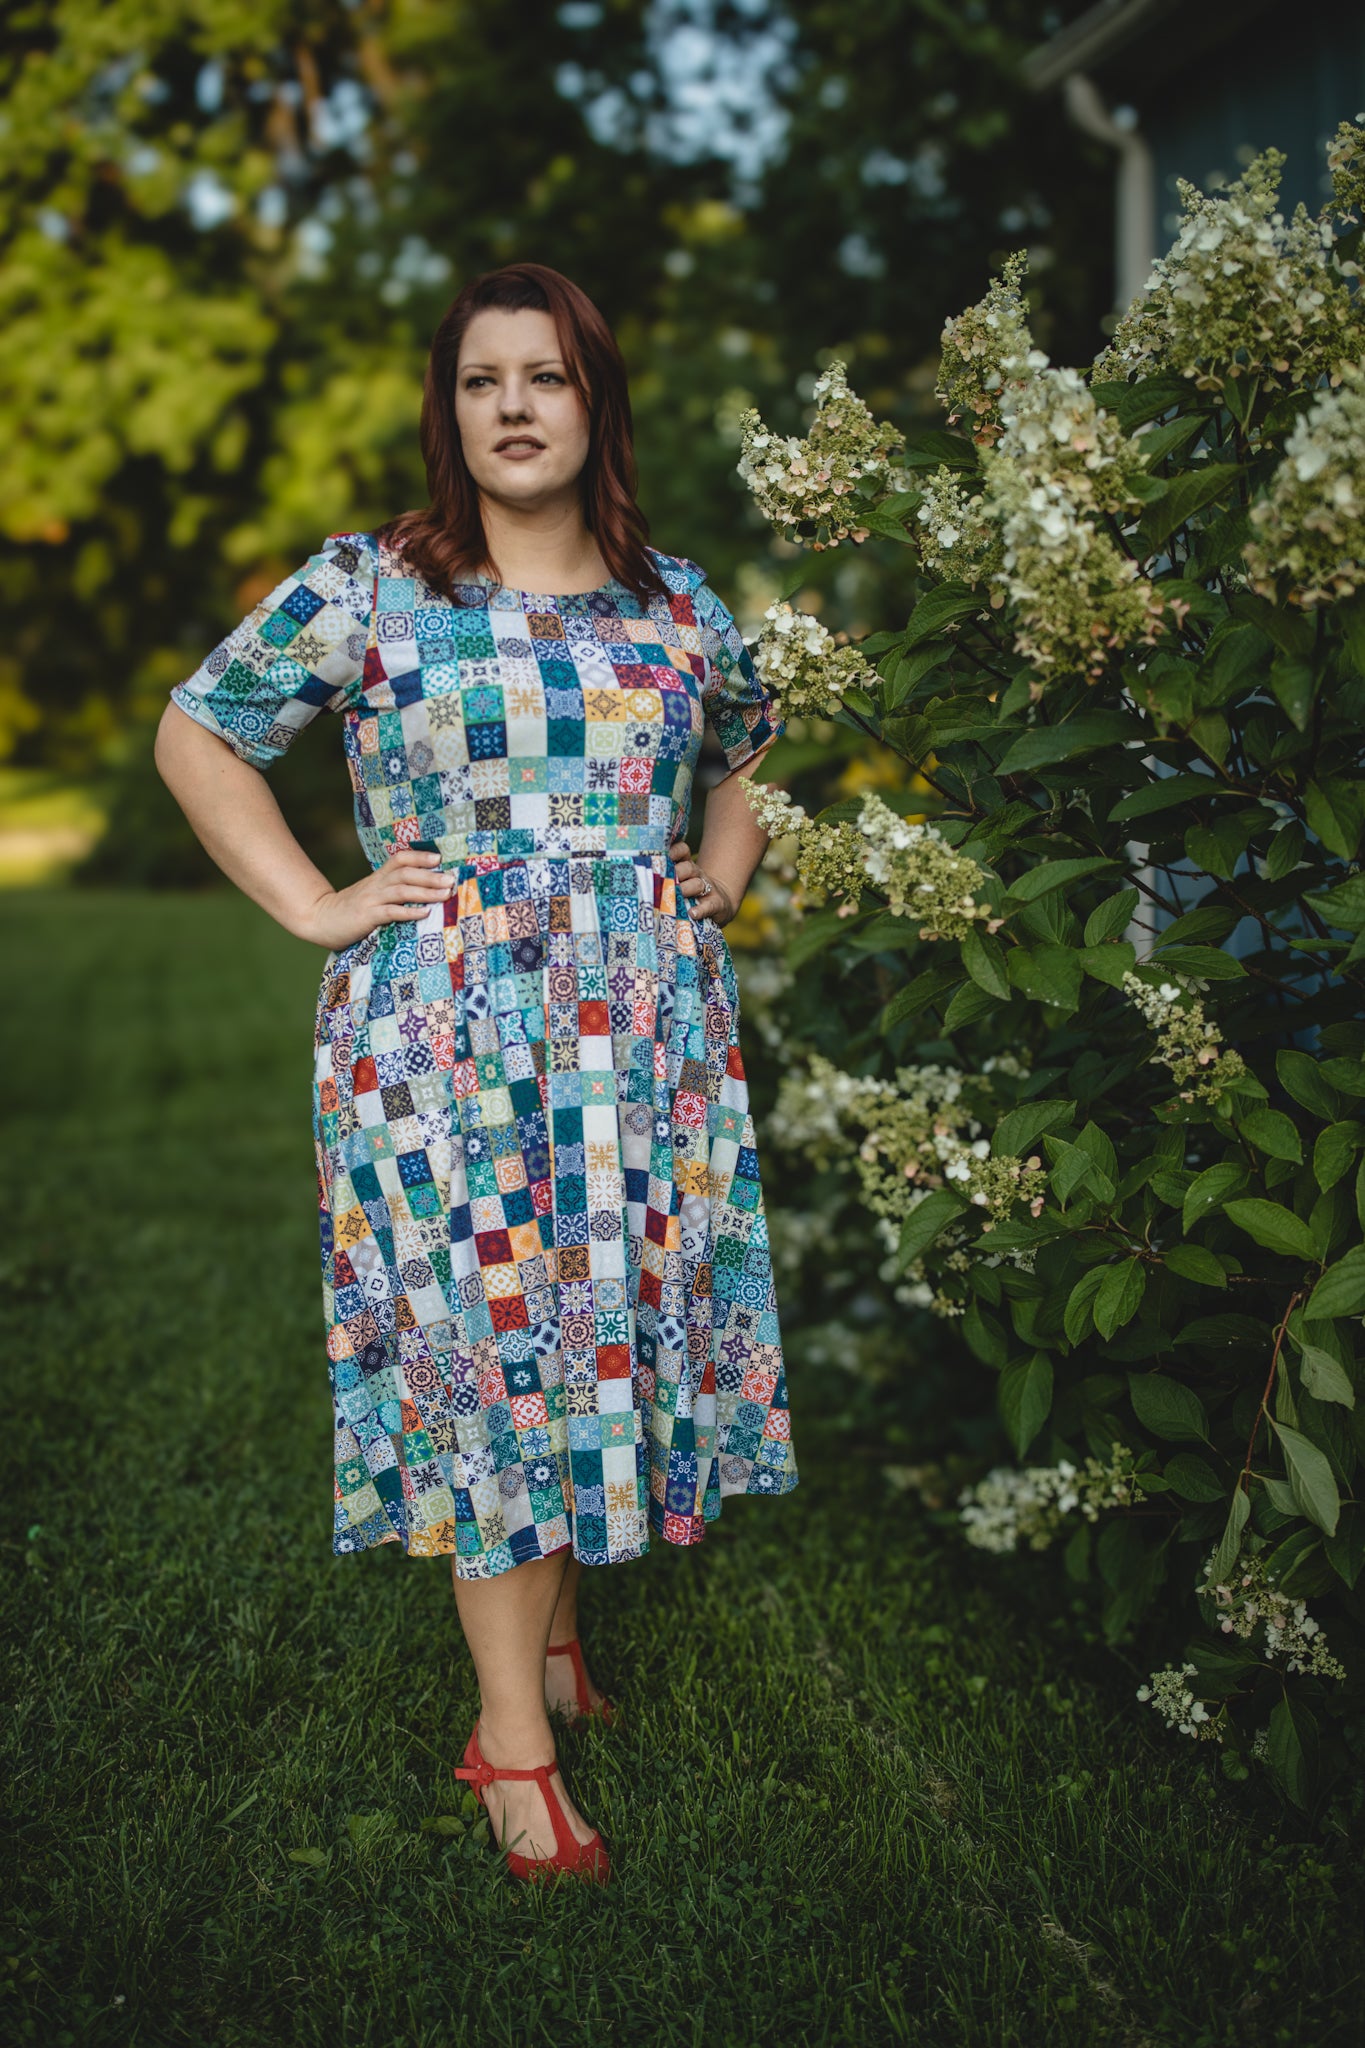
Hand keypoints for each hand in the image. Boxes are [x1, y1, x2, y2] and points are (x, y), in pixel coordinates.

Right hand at [298, 848, 453, 950]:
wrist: (321, 919)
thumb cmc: (351, 909)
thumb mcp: (371, 894)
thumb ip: (391, 889)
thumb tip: (422, 890)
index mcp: (378, 877)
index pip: (400, 859)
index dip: (419, 857)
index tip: (439, 859)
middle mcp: (376, 884)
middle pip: (406, 873)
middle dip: (431, 876)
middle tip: (451, 880)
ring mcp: (371, 900)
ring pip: (402, 891)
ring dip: (426, 892)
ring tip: (445, 894)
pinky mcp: (367, 916)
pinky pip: (391, 912)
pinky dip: (409, 912)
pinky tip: (424, 913)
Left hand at [669, 840, 735, 925]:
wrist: (717, 904)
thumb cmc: (689, 894)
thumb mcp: (678, 882)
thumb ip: (664, 878)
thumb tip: (640, 877)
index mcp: (686, 866)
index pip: (682, 851)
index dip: (674, 851)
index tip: (663, 855)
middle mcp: (697, 874)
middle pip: (688, 867)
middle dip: (676, 873)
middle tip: (664, 881)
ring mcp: (708, 888)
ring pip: (697, 884)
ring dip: (685, 889)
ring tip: (675, 896)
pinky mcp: (716, 904)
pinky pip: (709, 905)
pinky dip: (700, 910)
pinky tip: (692, 913)